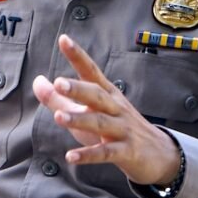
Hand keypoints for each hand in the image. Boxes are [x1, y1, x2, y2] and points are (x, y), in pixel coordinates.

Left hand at [32, 34, 181, 186]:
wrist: (159, 154)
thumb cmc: (116, 129)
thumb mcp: (87, 112)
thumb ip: (60, 99)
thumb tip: (37, 81)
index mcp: (106, 94)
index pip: (91, 71)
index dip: (78, 55)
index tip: (63, 39)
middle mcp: (115, 108)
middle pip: (96, 95)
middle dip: (78, 89)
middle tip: (58, 83)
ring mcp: (123, 130)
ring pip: (101, 123)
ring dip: (80, 120)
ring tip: (58, 118)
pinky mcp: (127, 152)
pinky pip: (106, 153)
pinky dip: (89, 155)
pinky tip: (71, 157)